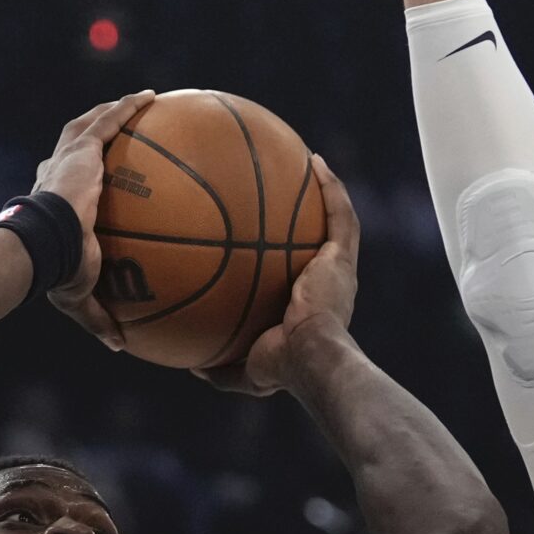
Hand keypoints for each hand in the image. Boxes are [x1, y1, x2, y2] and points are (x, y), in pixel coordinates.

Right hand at [36, 91, 154, 348]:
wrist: (45, 246)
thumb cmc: (58, 271)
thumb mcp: (81, 296)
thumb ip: (101, 317)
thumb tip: (120, 348)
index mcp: (53, 202)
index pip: (62, 184)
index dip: (76, 177)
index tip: (93, 177)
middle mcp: (57, 174)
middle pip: (77, 146)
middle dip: (97, 135)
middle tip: (117, 132)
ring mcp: (69, 158)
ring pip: (91, 124)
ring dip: (114, 111)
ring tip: (142, 101)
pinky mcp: (82, 148)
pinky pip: (112, 120)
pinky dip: (129, 106)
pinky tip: (152, 95)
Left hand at [196, 156, 360, 396]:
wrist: (310, 358)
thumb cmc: (280, 368)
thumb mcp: (242, 372)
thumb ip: (219, 366)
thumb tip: (191, 365)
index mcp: (309, 306)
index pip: (298, 275)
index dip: (287, 255)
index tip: (268, 237)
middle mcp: (329, 283)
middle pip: (319, 241)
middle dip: (307, 217)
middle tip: (286, 192)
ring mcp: (339, 268)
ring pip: (337, 221)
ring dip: (327, 191)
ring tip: (309, 162)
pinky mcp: (342, 257)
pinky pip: (339, 214)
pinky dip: (331, 187)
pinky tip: (314, 161)